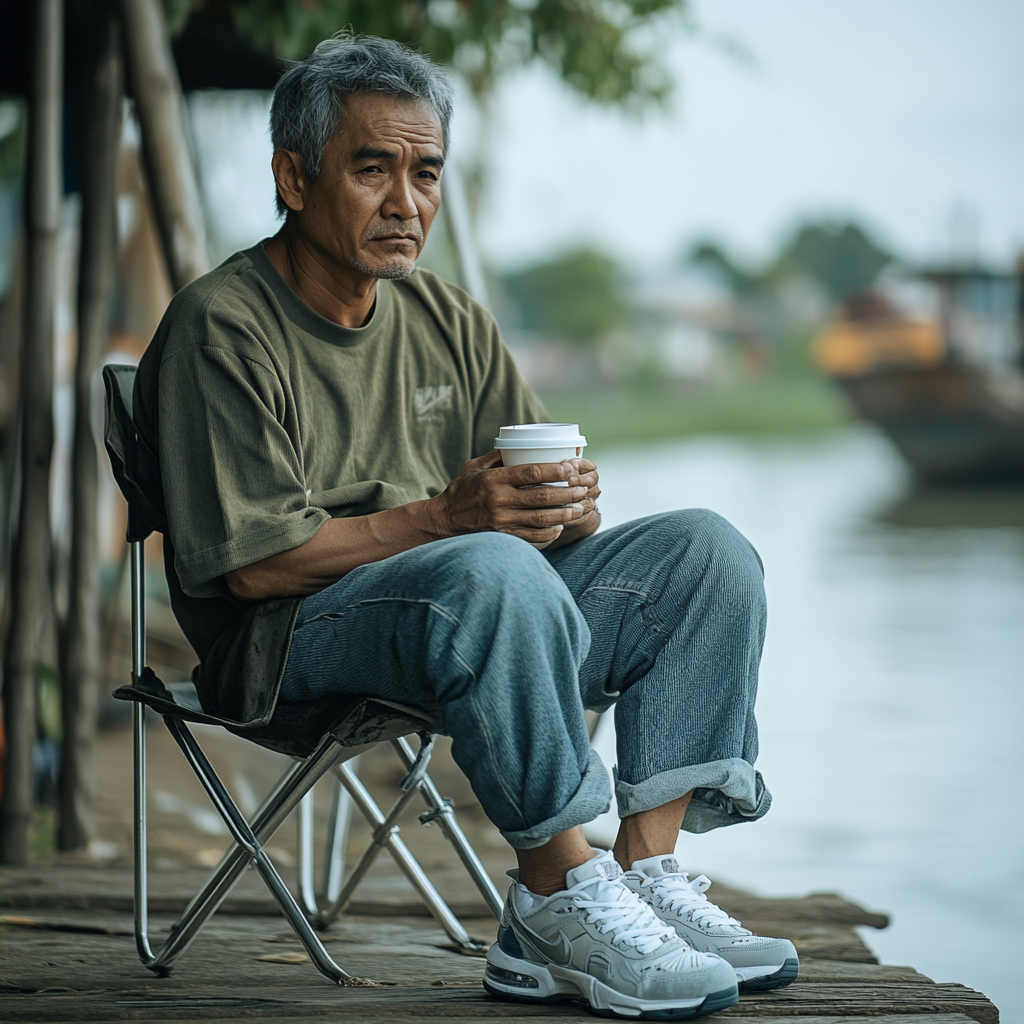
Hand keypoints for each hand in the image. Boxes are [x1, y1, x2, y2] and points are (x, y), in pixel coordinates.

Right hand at [431, 451, 598, 545]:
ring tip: (579, 508)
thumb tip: (521, 443)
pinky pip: (532, 537)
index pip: (531, 472)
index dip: (555, 469)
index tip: (572, 467)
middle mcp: (498, 501)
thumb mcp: (474, 467)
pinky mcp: (502, 538)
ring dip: (564, 514)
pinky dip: (549, 533)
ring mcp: (501, 522)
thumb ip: (497, 456)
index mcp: (493, 479)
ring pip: (541, 518)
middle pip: (541, 496)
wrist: (442, 522)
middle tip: (582, 489)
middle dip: (567, 492)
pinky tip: (560, 527)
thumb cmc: (461, 491)